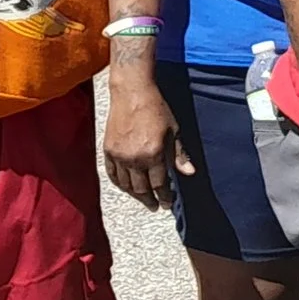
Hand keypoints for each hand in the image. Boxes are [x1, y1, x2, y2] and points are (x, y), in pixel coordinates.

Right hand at [102, 70, 193, 209]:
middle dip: (150, 199)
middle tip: (155, 206)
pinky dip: (119, 184)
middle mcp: (135, 158)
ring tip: (143, 199)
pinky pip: (112, 174)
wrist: (132, 93)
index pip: (159, 184)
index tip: (167, 203)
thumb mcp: (174, 131)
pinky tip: (126, 187)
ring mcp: (119, 155)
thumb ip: (179, 154)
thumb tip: (190, 173)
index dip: (164, 196)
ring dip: (135, 195)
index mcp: (154, 154)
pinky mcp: (108, 150)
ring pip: (126, 184)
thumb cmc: (157, 109)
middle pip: (141, 188)